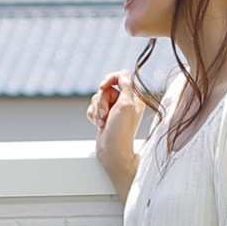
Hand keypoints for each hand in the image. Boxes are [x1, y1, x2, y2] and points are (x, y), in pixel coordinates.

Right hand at [87, 71, 144, 199]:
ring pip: (97, 97)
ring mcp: (113, 109)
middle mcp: (124, 101)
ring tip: (103, 122)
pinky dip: (93, 115)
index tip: (102, 87)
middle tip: (106, 114)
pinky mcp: (104, 116)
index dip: (109, 79)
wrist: (111, 151)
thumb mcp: (126, 105)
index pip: (121, 76)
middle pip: (106, 87)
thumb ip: (126, 86)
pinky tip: (100, 125)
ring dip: (97, 110)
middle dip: (102, 101)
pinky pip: (92, 107)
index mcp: (134, 97)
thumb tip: (125, 74)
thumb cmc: (121, 131)